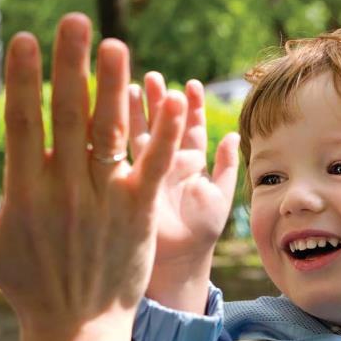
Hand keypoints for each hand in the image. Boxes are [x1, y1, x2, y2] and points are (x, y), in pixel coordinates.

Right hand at [0, 13, 185, 340]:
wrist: (78, 327)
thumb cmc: (29, 285)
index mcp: (25, 193)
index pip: (23, 124)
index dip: (23, 80)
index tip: (24, 41)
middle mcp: (65, 190)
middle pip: (69, 117)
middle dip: (71, 66)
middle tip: (76, 22)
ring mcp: (105, 201)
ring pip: (110, 134)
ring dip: (115, 89)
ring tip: (116, 48)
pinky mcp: (139, 213)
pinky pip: (153, 166)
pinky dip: (164, 134)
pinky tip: (173, 101)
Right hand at [128, 75, 239, 313]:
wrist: (177, 264)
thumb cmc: (202, 232)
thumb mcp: (219, 196)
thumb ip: (225, 166)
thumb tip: (232, 134)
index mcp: (188, 164)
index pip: (188, 128)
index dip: (190, 107)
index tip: (191, 84)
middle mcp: (164, 164)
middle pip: (161, 125)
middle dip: (158, 100)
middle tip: (153, 77)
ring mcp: (144, 174)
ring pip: (139, 135)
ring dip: (135, 111)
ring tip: (131, 86)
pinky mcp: (127, 186)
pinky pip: (121, 158)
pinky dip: (115, 138)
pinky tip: (107, 117)